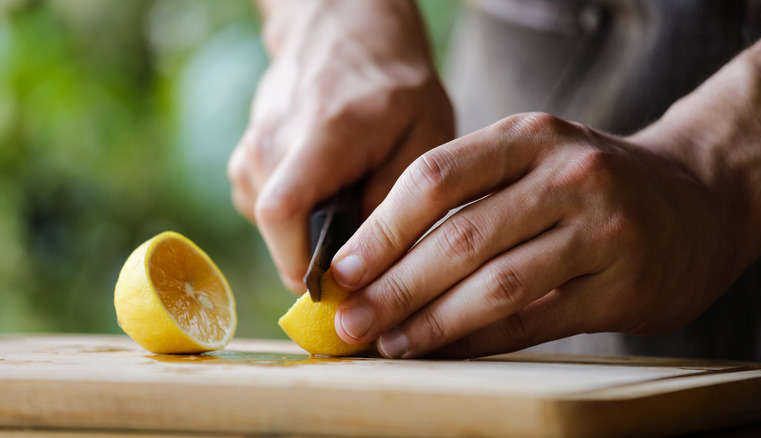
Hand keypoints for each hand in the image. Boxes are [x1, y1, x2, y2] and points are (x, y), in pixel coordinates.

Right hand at [228, 0, 453, 291]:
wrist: (345, 36)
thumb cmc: (394, 87)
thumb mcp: (424, 138)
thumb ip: (397, 203)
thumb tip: (366, 271)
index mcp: (320, 135)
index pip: (283, 215)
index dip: (306, 266)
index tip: (346, 289)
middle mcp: (270, 143)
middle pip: (277, 233)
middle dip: (319, 256)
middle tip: (364, 249)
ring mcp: (251, 150)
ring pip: (272, 229)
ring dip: (311, 234)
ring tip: (350, 202)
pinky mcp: (246, 160)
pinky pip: (267, 212)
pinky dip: (300, 217)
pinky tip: (329, 190)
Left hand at [329, 112, 748, 358]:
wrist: (698, 198)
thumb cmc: (590, 183)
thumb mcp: (533, 161)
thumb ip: (467, 198)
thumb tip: (379, 261)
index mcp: (529, 137)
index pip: (435, 177)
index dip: (381, 229)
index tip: (342, 270)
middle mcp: (567, 175)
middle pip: (460, 237)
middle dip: (395, 286)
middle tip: (349, 320)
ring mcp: (602, 230)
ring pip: (496, 285)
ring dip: (431, 321)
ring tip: (388, 343)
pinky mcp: (623, 285)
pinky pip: (533, 322)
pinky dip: (479, 342)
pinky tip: (442, 352)